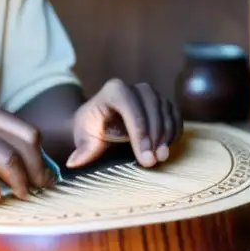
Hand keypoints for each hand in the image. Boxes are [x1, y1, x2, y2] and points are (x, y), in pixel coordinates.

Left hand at [66, 79, 182, 169]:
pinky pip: (175, 114)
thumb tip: (74, 162)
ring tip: (161, 157)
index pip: (130, 106)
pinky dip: (174, 131)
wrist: (100, 122)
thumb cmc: (91, 129)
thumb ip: (82, 150)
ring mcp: (151, 94)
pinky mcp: (163, 103)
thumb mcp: (84, 139)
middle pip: (152, 106)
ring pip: (165, 110)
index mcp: (113, 90)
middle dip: (154, 135)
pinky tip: (168, 148)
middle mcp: (134, 87)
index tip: (144, 157)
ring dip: (166, 135)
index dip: (139, 131)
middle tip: (154, 160)